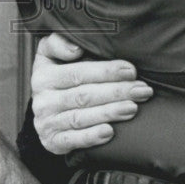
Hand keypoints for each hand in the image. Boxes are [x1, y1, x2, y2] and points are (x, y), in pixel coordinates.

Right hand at [31, 33, 152, 154]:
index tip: (131, 70)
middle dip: (117, 92)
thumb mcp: (53, 54)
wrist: (47, 109)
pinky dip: (91, 137)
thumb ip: (60, 42)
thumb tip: (74, 48)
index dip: (106, 71)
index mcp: (43, 75)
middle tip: (142, 90)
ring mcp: (46, 123)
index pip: (78, 73)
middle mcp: (42, 100)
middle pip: (84, 96)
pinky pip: (72, 140)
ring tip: (133, 108)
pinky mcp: (52, 142)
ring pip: (81, 118)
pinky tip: (110, 132)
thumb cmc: (61, 75)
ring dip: (110, 112)